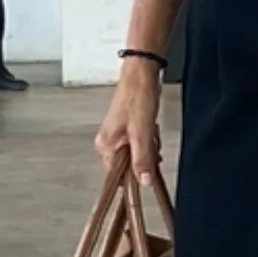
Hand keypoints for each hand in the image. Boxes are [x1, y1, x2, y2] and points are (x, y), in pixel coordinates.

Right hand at [95, 65, 162, 187]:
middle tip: (151, 144)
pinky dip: (147, 141)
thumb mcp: (143, 133)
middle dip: (145, 159)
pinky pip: (138, 145)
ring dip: (148, 149)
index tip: (148, 173)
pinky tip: (151, 129)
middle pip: (128, 167)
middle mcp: (106, 143)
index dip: (134, 177)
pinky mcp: (125, 129)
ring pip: (135, 156)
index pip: (117, 178)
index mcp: (106, 146)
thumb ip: (143, 160)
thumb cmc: (138, 97)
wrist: (141, 73)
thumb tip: (145, 183)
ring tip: (151, 132)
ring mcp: (115, 136)